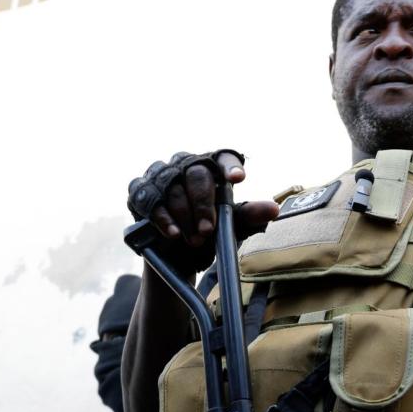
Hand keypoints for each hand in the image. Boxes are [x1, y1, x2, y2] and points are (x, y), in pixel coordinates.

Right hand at [125, 150, 277, 271]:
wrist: (176, 255)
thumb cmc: (206, 232)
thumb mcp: (230, 226)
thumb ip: (249, 216)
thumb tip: (274, 210)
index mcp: (211, 167)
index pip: (223, 157)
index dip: (229, 166)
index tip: (237, 180)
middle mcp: (184, 164)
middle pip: (196, 173)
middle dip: (203, 204)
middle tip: (208, 231)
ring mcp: (160, 175)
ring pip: (172, 188)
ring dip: (184, 216)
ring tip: (193, 239)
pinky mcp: (139, 191)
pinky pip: (150, 200)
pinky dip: (162, 218)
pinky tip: (173, 234)